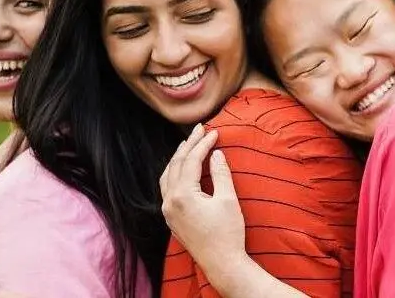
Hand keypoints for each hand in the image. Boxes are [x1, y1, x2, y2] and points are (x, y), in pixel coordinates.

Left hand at [159, 124, 247, 272]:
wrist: (222, 264)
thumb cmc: (228, 233)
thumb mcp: (228, 200)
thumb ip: (220, 174)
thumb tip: (216, 153)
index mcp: (182, 196)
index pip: (191, 161)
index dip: (203, 144)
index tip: (214, 132)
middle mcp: (169, 202)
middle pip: (176, 165)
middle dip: (188, 145)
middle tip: (200, 130)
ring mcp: (168, 211)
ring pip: (167, 176)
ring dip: (178, 158)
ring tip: (189, 144)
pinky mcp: (171, 218)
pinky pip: (167, 188)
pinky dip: (174, 173)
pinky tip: (182, 168)